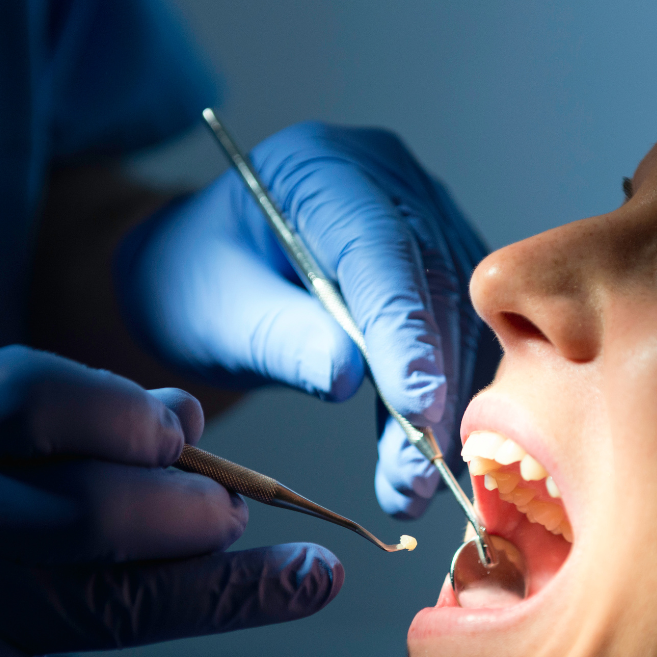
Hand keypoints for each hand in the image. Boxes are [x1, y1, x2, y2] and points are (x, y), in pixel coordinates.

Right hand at [0, 348, 342, 656]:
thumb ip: (46, 405)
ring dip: (227, 596)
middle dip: (188, 514)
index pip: (32, 397)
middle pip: (88, 513)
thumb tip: (186, 418)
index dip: (125, 412)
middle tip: (236, 518)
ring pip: (108, 609)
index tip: (181, 430)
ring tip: (314, 579)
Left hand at [116, 121, 497, 517]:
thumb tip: (350, 377)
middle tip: (416, 476)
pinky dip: (445, 401)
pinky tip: (423, 461)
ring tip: (412, 487)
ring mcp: (424, 219)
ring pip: (459, 316)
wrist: (206, 270)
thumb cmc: (196, 281)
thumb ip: (279, 337)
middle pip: (432, 285)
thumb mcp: (213, 314)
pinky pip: (461, 333)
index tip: (418, 409)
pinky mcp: (439, 265)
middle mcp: (389, 182)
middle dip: (430, 388)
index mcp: (321, 169)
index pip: (379, 249)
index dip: (403, 333)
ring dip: (444, 407)